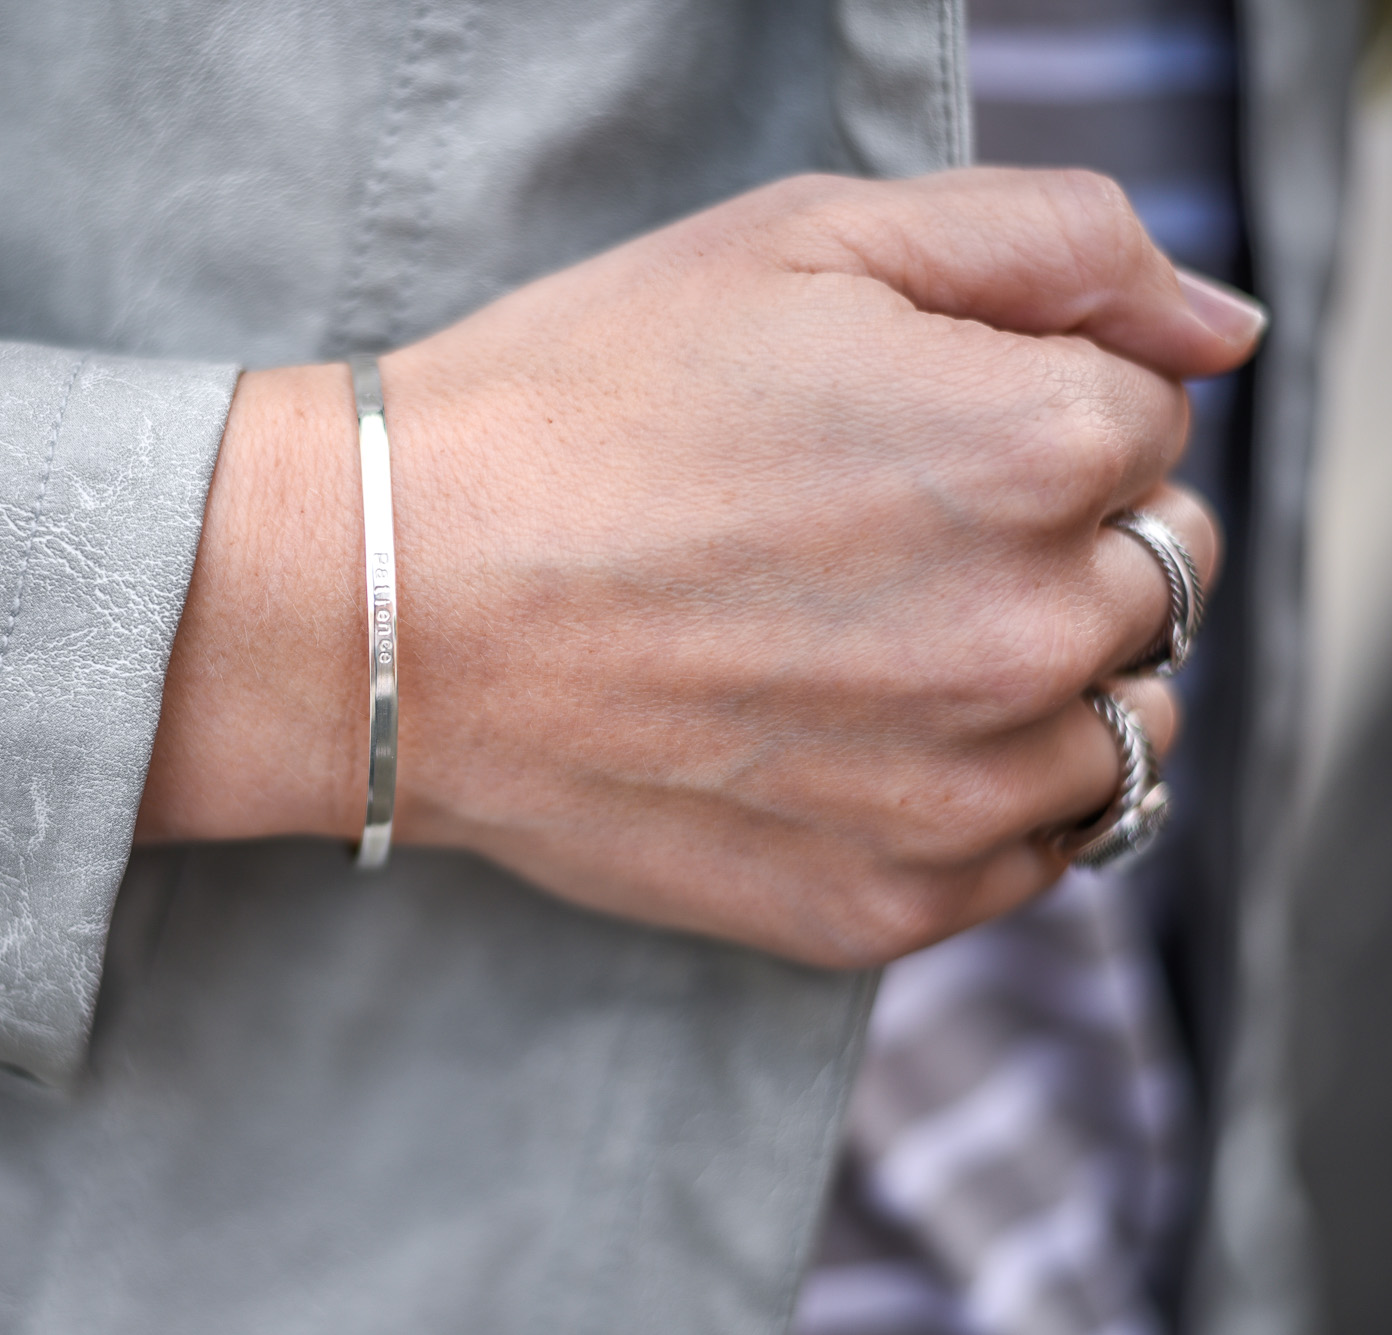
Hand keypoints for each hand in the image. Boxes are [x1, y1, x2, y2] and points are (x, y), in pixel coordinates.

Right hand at [137, 168, 1259, 966]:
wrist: (383, 609)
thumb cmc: (571, 405)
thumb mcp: (801, 237)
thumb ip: (1053, 243)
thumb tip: (1215, 328)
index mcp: (1034, 447)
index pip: (1143, 419)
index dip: (1015, 398)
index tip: (880, 420)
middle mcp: (1029, 634)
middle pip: (1155, 574)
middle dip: (1051, 535)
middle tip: (866, 527)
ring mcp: (958, 791)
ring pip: (1116, 726)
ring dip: (1034, 676)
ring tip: (863, 641)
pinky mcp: (884, 907)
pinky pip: (1027, 853)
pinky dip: (972, 793)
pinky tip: (847, 738)